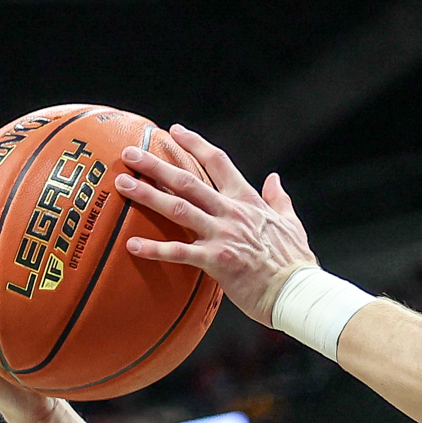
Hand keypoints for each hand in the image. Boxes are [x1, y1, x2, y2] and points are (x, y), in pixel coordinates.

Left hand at [112, 127, 315, 323]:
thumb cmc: (296, 263)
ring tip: (122, 184)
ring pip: (178, 208)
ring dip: (147, 195)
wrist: (299, 292)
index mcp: (248, 201)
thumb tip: (275, 178)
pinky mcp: (217, 261)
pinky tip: (132, 245)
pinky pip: (179, 252)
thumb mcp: (291, 223)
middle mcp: (231, 212)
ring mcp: (222, 235)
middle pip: (187, 180)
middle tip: (129, 153)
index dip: (195, 144)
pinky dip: (154, 249)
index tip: (175, 131)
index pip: (218, 162)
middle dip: (155, 165)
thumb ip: (279, 199)